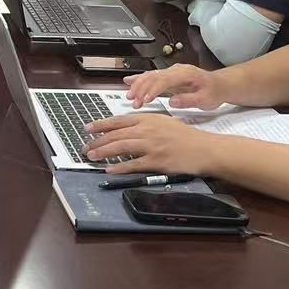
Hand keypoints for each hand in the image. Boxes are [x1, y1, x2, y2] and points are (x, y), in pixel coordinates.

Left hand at [82, 112, 216, 174]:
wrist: (204, 148)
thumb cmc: (185, 136)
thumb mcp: (163, 122)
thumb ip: (145, 123)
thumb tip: (126, 129)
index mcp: (148, 118)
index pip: (118, 120)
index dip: (101, 124)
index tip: (88, 128)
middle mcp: (147, 130)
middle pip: (116, 134)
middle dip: (97, 141)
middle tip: (85, 146)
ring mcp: (151, 145)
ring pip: (121, 147)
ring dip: (103, 152)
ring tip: (92, 156)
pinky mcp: (156, 161)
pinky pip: (133, 164)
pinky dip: (120, 167)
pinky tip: (110, 170)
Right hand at [123, 63, 223, 110]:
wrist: (220, 85)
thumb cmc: (214, 92)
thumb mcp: (206, 99)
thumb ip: (189, 100)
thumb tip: (173, 101)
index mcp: (185, 74)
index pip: (164, 80)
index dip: (152, 90)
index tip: (144, 100)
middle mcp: (176, 70)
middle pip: (153, 76)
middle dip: (141, 89)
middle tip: (134, 101)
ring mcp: (172, 72)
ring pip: (150, 76)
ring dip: (138, 85)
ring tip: (130, 97)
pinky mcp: (169, 77)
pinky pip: (152, 77)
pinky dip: (140, 80)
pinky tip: (129, 81)